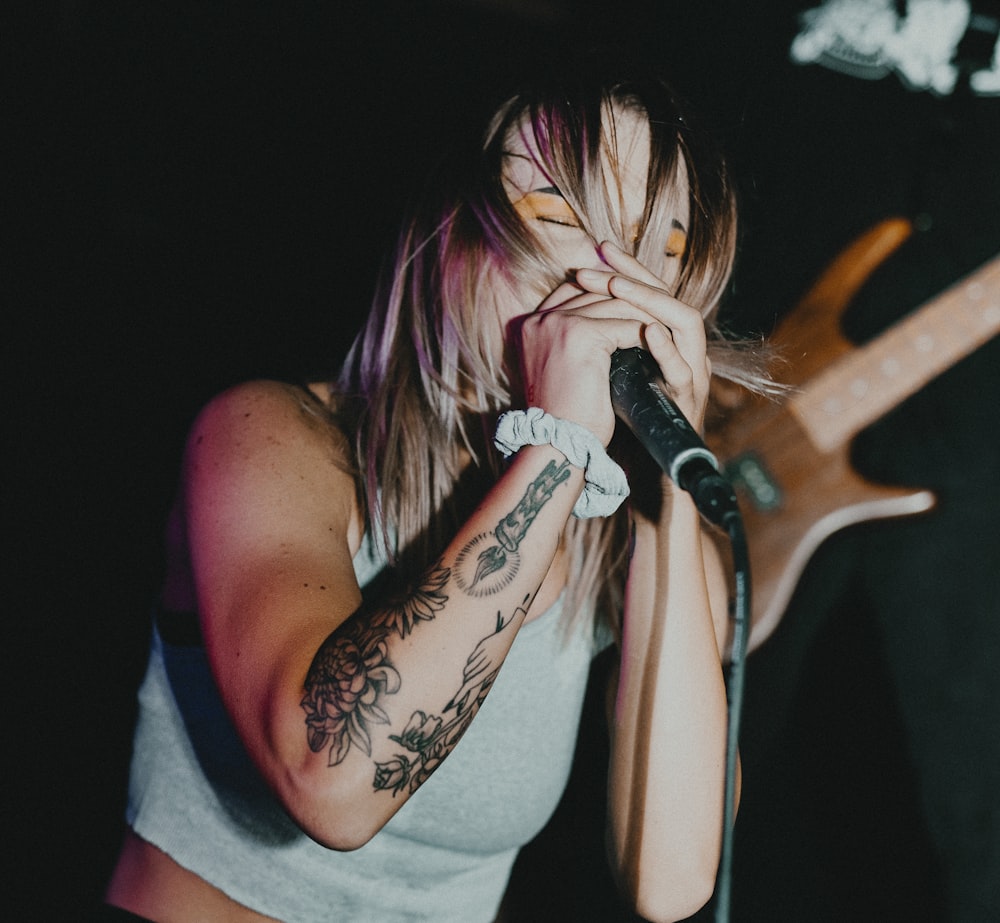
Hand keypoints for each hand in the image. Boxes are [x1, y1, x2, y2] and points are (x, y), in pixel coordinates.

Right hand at [514, 277, 652, 444]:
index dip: (602, 292)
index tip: (629, 300)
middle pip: (593, 292)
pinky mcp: (583, 334)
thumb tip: (606, 323)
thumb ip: (571, 341)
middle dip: (626, 298)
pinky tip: (662, 343)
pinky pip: (627, 324)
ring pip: (614, 304)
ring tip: (665, 324)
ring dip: (643, 314)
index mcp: (528, 325)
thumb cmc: (562, 415)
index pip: (571, 291)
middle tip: (656, 307)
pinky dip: (648, 334)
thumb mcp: (559, 368)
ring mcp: (559, 324)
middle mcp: (539, 319)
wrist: (557, 444)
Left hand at [574, 241, 711, 430]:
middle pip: (669, 298)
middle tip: (600, 262)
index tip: (601, 249)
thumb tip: (573, 310)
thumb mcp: (613, 371)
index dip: (629, 269)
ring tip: (618, 286)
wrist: (652, 467)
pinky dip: (667, 349)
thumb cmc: (630, 419)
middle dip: (634, 277)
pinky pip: (682, 368)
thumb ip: (605, 341)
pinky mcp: (689, 399)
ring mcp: (692, 373)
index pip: (652, 293)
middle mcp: (686, 349)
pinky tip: (649, 333)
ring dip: (650, 301)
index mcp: (668, 341)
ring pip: (686, 323)